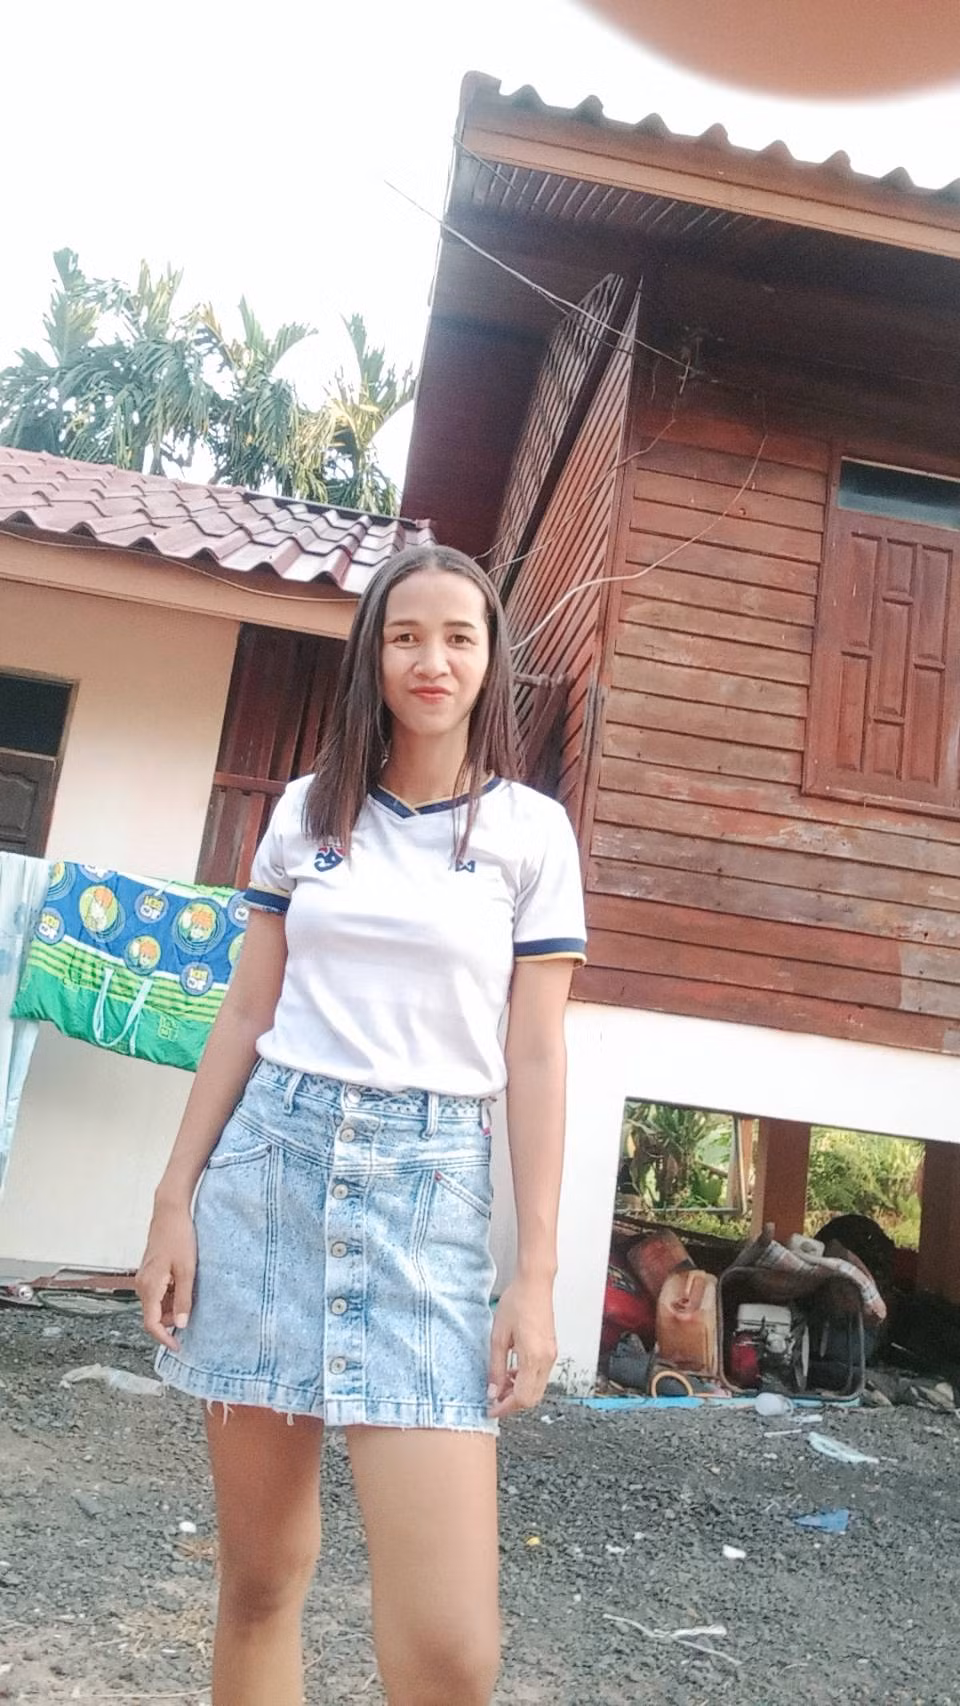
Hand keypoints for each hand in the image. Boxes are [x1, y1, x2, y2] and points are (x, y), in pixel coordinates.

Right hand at [135, 1200, 196, 1351]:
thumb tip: (180, 1324)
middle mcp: (142, 1285)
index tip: (178, 1346)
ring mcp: (144, 1277)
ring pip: (156, 1304)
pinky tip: (185, 1287)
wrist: (170, 1212)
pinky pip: (158, 1292)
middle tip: (192, 1319)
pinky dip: (170, 1296)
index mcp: (149, 1287)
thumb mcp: (187, 1270)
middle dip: (170, 1322)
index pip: (151, 1323)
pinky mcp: (149, 1271)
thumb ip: (183, 1298)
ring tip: (191, 1299)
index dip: (164, 1338)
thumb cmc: (179, 1237)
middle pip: (153, 1315)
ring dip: (171, 1307)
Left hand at [487, 1277, 556, 1418]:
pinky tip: (511, 1372)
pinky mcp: (551, 1350)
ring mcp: (551, 1355)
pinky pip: (540, 1376)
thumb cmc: (516, 1303)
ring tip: (500, 1384)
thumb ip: (496, 1367)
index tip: (491, 1409)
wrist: (534, 1284)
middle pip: (532, 1398)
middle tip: (494, 1399)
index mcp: (533, 1357)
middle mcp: (547, 1360)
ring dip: (519, 1392)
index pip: (522, 1398)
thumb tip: (492, 1391)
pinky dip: (526, 1381)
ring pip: (537, 1389)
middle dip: (512, 1403)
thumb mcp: (498, 1336)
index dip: (505, 1408)